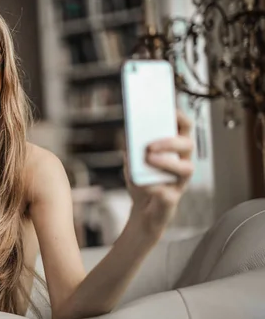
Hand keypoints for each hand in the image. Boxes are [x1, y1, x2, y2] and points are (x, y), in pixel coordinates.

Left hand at [124, 110, 194, 233]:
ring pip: (187, 168)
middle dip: (169, 141)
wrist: (142, 210)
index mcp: (174, 148)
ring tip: (148, 160)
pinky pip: (168, 192)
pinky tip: (144, 184)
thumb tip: (129, 133)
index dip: (180, 115)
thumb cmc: (141, 179)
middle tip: (149, 145)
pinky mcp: (174, 198)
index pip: (184, 126)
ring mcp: (181, 181)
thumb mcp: (131, 158)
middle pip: (188, 144)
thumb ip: (132, 145)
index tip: (168, 108)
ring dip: (167, 162)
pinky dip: (153, 187)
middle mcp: (183, 161)